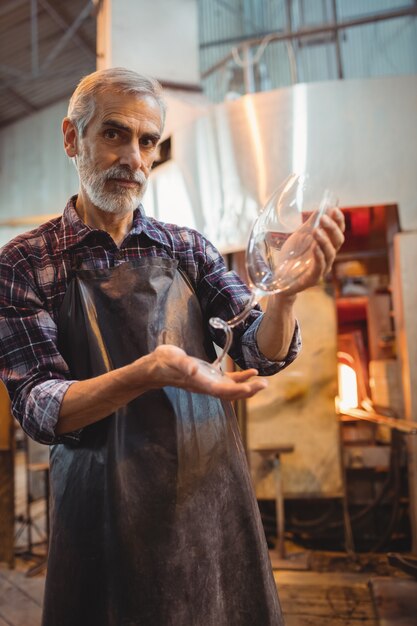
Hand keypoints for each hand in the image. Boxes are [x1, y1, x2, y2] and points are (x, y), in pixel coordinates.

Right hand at [142, 344, 267, 399]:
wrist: (156, 367)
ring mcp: (208, 383)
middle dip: (248, 389)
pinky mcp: (209, 377)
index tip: (251, 388)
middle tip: (265, 384)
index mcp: (199, 383)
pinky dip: (240, 378)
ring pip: (232, 389)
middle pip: (230, 392)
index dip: (236, 390)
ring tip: (263, 381)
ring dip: (247, 386)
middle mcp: (206, 386)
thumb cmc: (163, 362)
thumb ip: (183, 365)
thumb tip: (194, 370)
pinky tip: (250, 372)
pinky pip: (227, 381)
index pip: (221, 390)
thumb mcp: (172, 359)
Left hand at [278, 206, 344, 295]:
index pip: (338, 231)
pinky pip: (319, 267)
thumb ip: (311, 224)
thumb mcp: (300, 236)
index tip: (334, 209)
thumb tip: (322, 207)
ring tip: (316, 230)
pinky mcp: (313, 278)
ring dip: (324, 241)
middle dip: (332, 228)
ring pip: (330, 254)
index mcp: (327, 245)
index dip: (338, 221)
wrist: (279, 276)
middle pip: (338, 241)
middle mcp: (328, 256)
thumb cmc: (292, 256)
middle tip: (323, 218)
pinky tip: (314, 247)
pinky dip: (318, 256)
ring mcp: (322, 268)